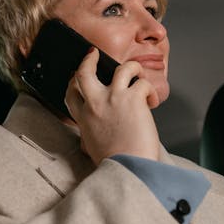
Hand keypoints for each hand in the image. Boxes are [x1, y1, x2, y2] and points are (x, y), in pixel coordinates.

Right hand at [66, 47, 160, 163]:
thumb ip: (89, 137)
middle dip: (89, 60)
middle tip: (94, 54)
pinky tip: (152, 101)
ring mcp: (114, 98)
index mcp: (84, 118)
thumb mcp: (91, 149)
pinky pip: (143, 83)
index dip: (73, 81)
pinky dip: (150, 90)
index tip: (77, 74)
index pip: (71, 94)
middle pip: (85, 72)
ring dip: (133, 68)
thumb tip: (86, 142)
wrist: (129, 168)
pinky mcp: (134, 98)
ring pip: (122, 68)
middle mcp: (95, 104)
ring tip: (139, 73)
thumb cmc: (114, 164)